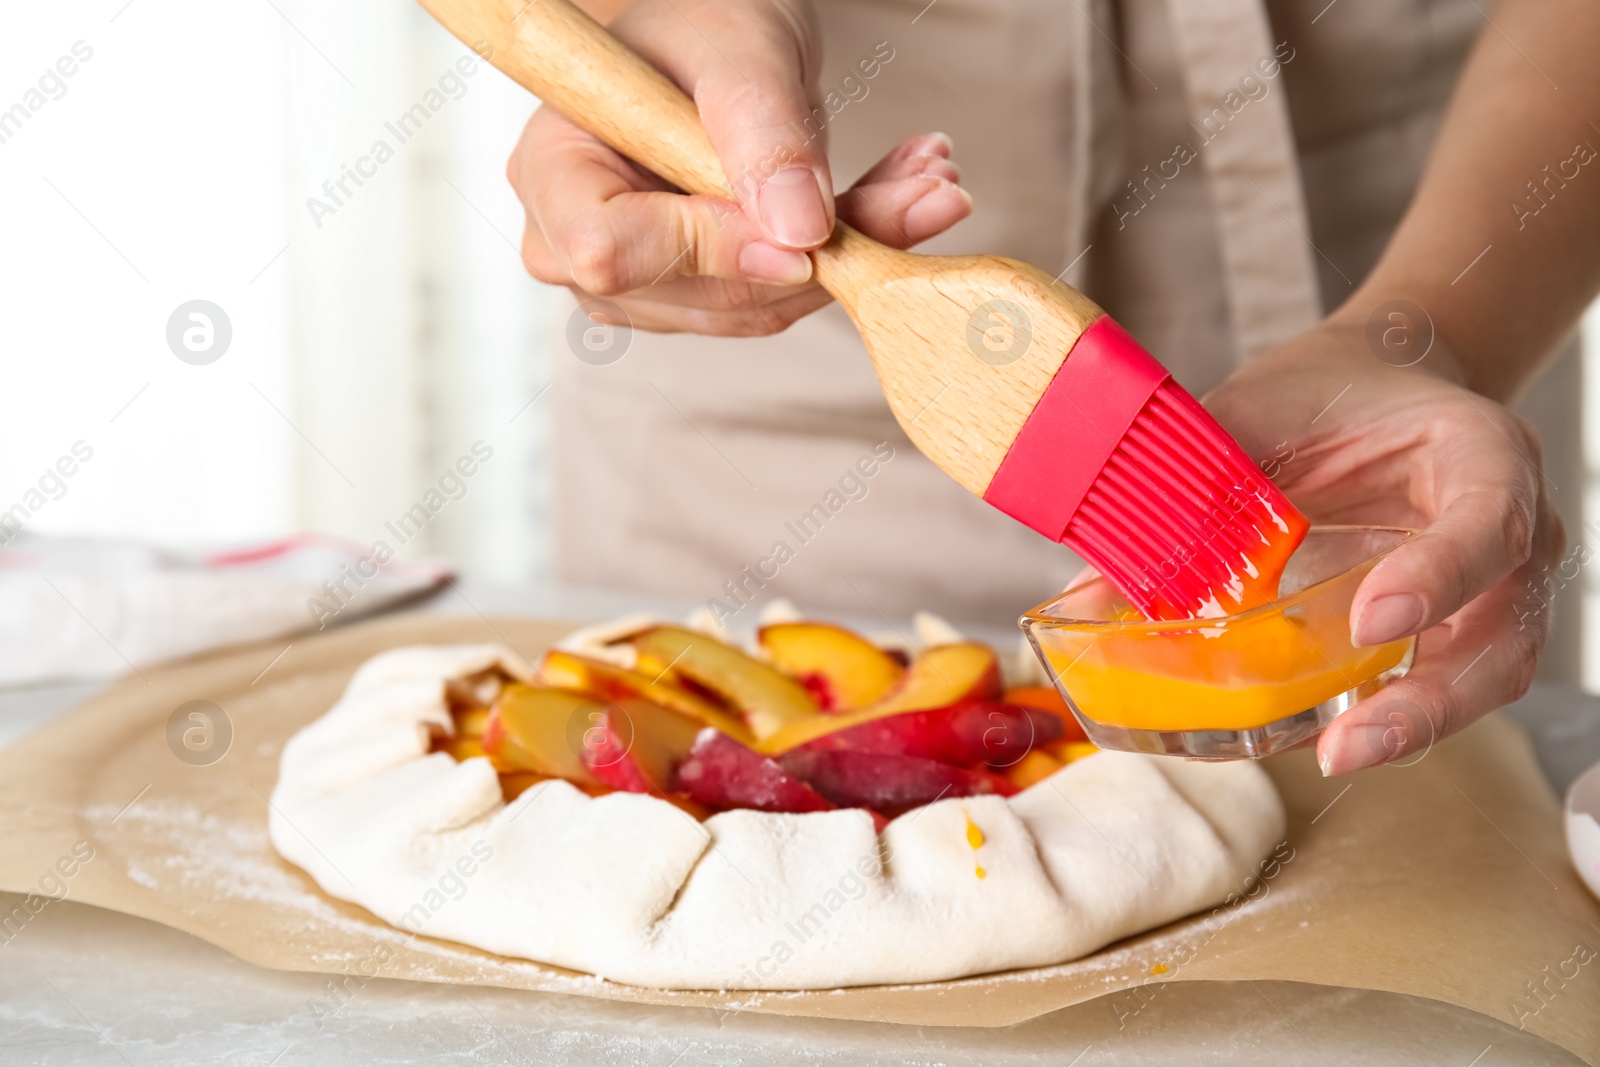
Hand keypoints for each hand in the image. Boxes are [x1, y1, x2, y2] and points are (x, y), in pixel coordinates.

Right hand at [505, 0, 971, 334]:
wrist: (711, 46)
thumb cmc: (698, 25)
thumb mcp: (737, 49)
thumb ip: (762, 131)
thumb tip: (800, 232)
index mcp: (554, 171)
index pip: (613, 251)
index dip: (710, 252)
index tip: (808, 237)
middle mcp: (578, 245)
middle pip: (698, 293)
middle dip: (819, 254)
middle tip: (928, 191)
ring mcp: (640, 282)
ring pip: (757, 306)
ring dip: (853, 256)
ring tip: (928, 185)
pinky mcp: (700, 296)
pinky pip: (782, 298)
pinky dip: (848, 259)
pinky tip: (901, 201)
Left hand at [1204, 318, 1564, 774]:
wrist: (1365, 388)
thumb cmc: (1322, 397)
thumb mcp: (1257, 415)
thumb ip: (1192, 489)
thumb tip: (1089, 592)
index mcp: (1478, 453)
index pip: (1489, 517)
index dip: (1440, 574)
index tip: (1372, 621)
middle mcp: (1505, 528)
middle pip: (1503, 630)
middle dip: (1433, 699)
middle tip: (1349, 741)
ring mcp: (1488, 587)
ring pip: (1482, 676)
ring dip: (1412, 726)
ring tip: (1334, 755)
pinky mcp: (1451, 628)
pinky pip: (1436, 685)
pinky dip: (1384, 717)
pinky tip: (1318, 738)